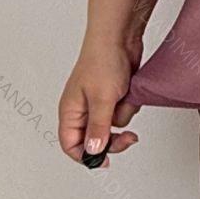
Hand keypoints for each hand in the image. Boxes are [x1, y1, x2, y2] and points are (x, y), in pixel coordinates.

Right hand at [58, 37, 142, 168]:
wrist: (120, 37)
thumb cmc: (103, 60)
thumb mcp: (102, 99)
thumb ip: (98, 128)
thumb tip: (94, 151)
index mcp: (70, 111)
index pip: (71, 145)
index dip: (86, 156)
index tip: (105, 161)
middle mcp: (82, 109)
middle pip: (95, 140)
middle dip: (113, 139)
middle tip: (128, 138)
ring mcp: (99, 102)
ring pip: (113, 126)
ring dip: (122, 115)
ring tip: (123, 98)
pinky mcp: (114, 96)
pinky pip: (123, 112)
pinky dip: (129, 105)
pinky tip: (129, 92)